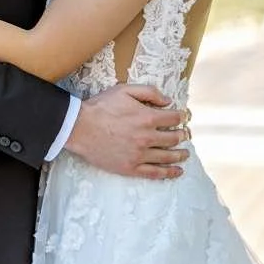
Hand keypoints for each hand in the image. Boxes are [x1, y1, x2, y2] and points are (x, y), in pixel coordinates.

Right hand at [63, 84, 190, 180]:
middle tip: (184, 135)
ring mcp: (140, 155)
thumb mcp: (123, 90)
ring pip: (168, 156)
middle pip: (174, 138)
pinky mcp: (132, 168)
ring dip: (180, 154)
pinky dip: (170, 172)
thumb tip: (168, 101)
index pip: (174, 118)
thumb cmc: (100, 107)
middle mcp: (148, 138)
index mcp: (147, 118)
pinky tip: (178, 171)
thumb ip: (148, 92)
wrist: (79, 127)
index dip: (181, 116)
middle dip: (182, 135)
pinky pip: (156, 173)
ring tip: (185, 153)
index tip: (182, 117)